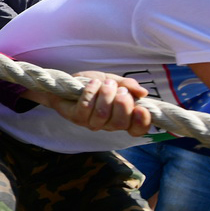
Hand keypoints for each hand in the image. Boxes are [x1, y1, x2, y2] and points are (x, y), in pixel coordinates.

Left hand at [28, 71, 151, 135]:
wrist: (67, 84)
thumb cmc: (94, 85)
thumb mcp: (114, 81)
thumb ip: (128, 86)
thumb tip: (142, 93)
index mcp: (122, 117)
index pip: (137, 129)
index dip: (142, 122)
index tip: (141, 108)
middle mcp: (108, 124)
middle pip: (120, 123)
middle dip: (122, 103)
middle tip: (119, 89)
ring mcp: (91, 123)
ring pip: (102, 115)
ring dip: (105, 95)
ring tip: (104, 83)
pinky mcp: (76, 117)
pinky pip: (86, 107)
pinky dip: (91, 92)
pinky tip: (92, 83)